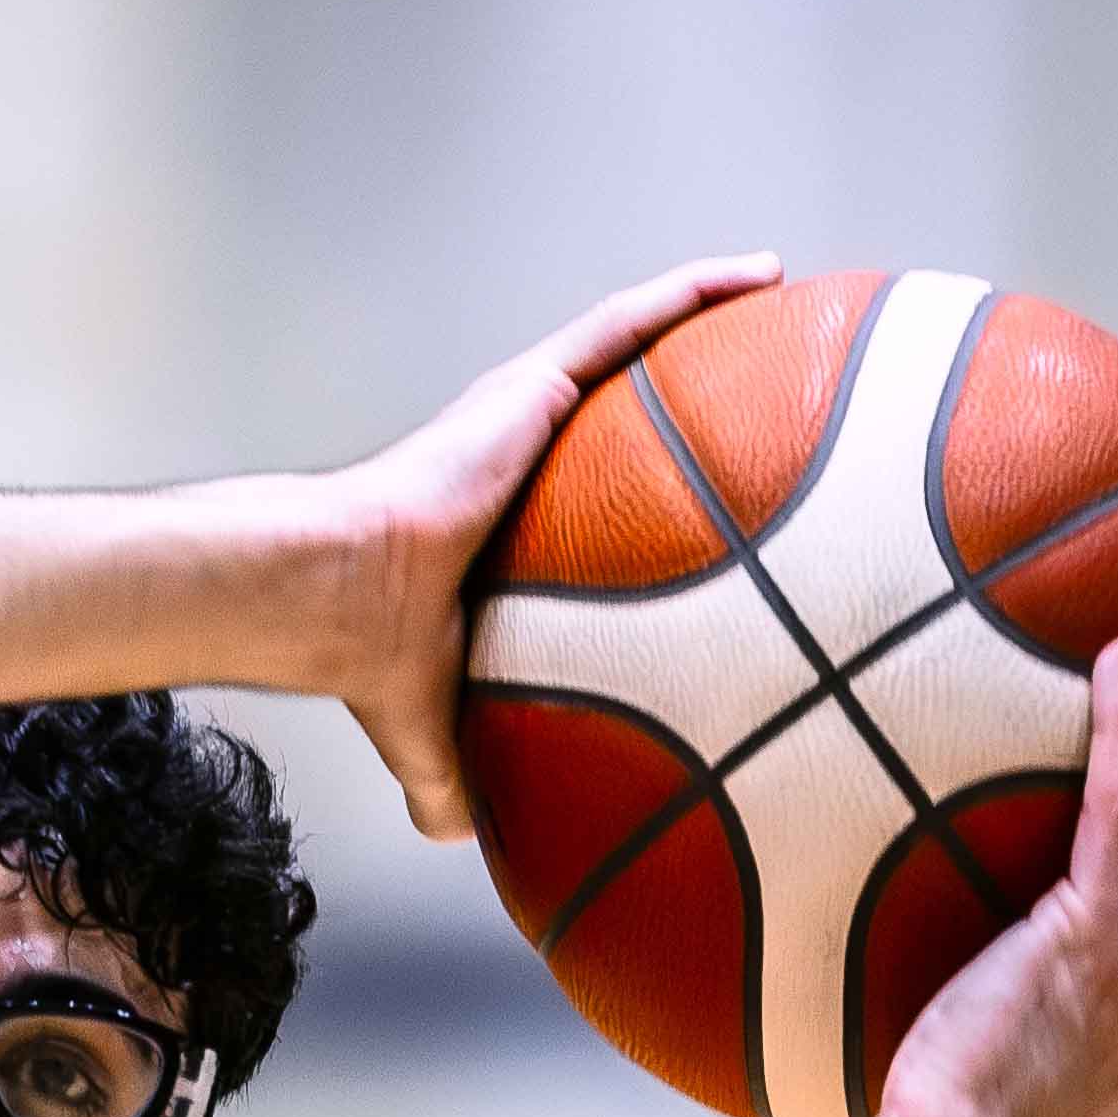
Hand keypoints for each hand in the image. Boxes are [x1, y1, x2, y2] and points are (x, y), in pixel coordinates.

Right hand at [312, 252, 786, 841]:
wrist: (337, 593)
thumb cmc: (373, 653)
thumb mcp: (432, 725)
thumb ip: (451, 772)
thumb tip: (458, 843)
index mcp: (503, 520)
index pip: (591, 484)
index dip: (650, 476)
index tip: (715, 480)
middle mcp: (520, 453)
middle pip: (623, 400)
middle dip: (691, 379)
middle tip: (767, 377)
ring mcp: (527, 411)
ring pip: (634, 342)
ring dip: (705, 310)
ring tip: (779, 289)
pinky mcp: (530, 382)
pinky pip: (628, 323)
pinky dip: (693, 292)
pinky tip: (759, 273)